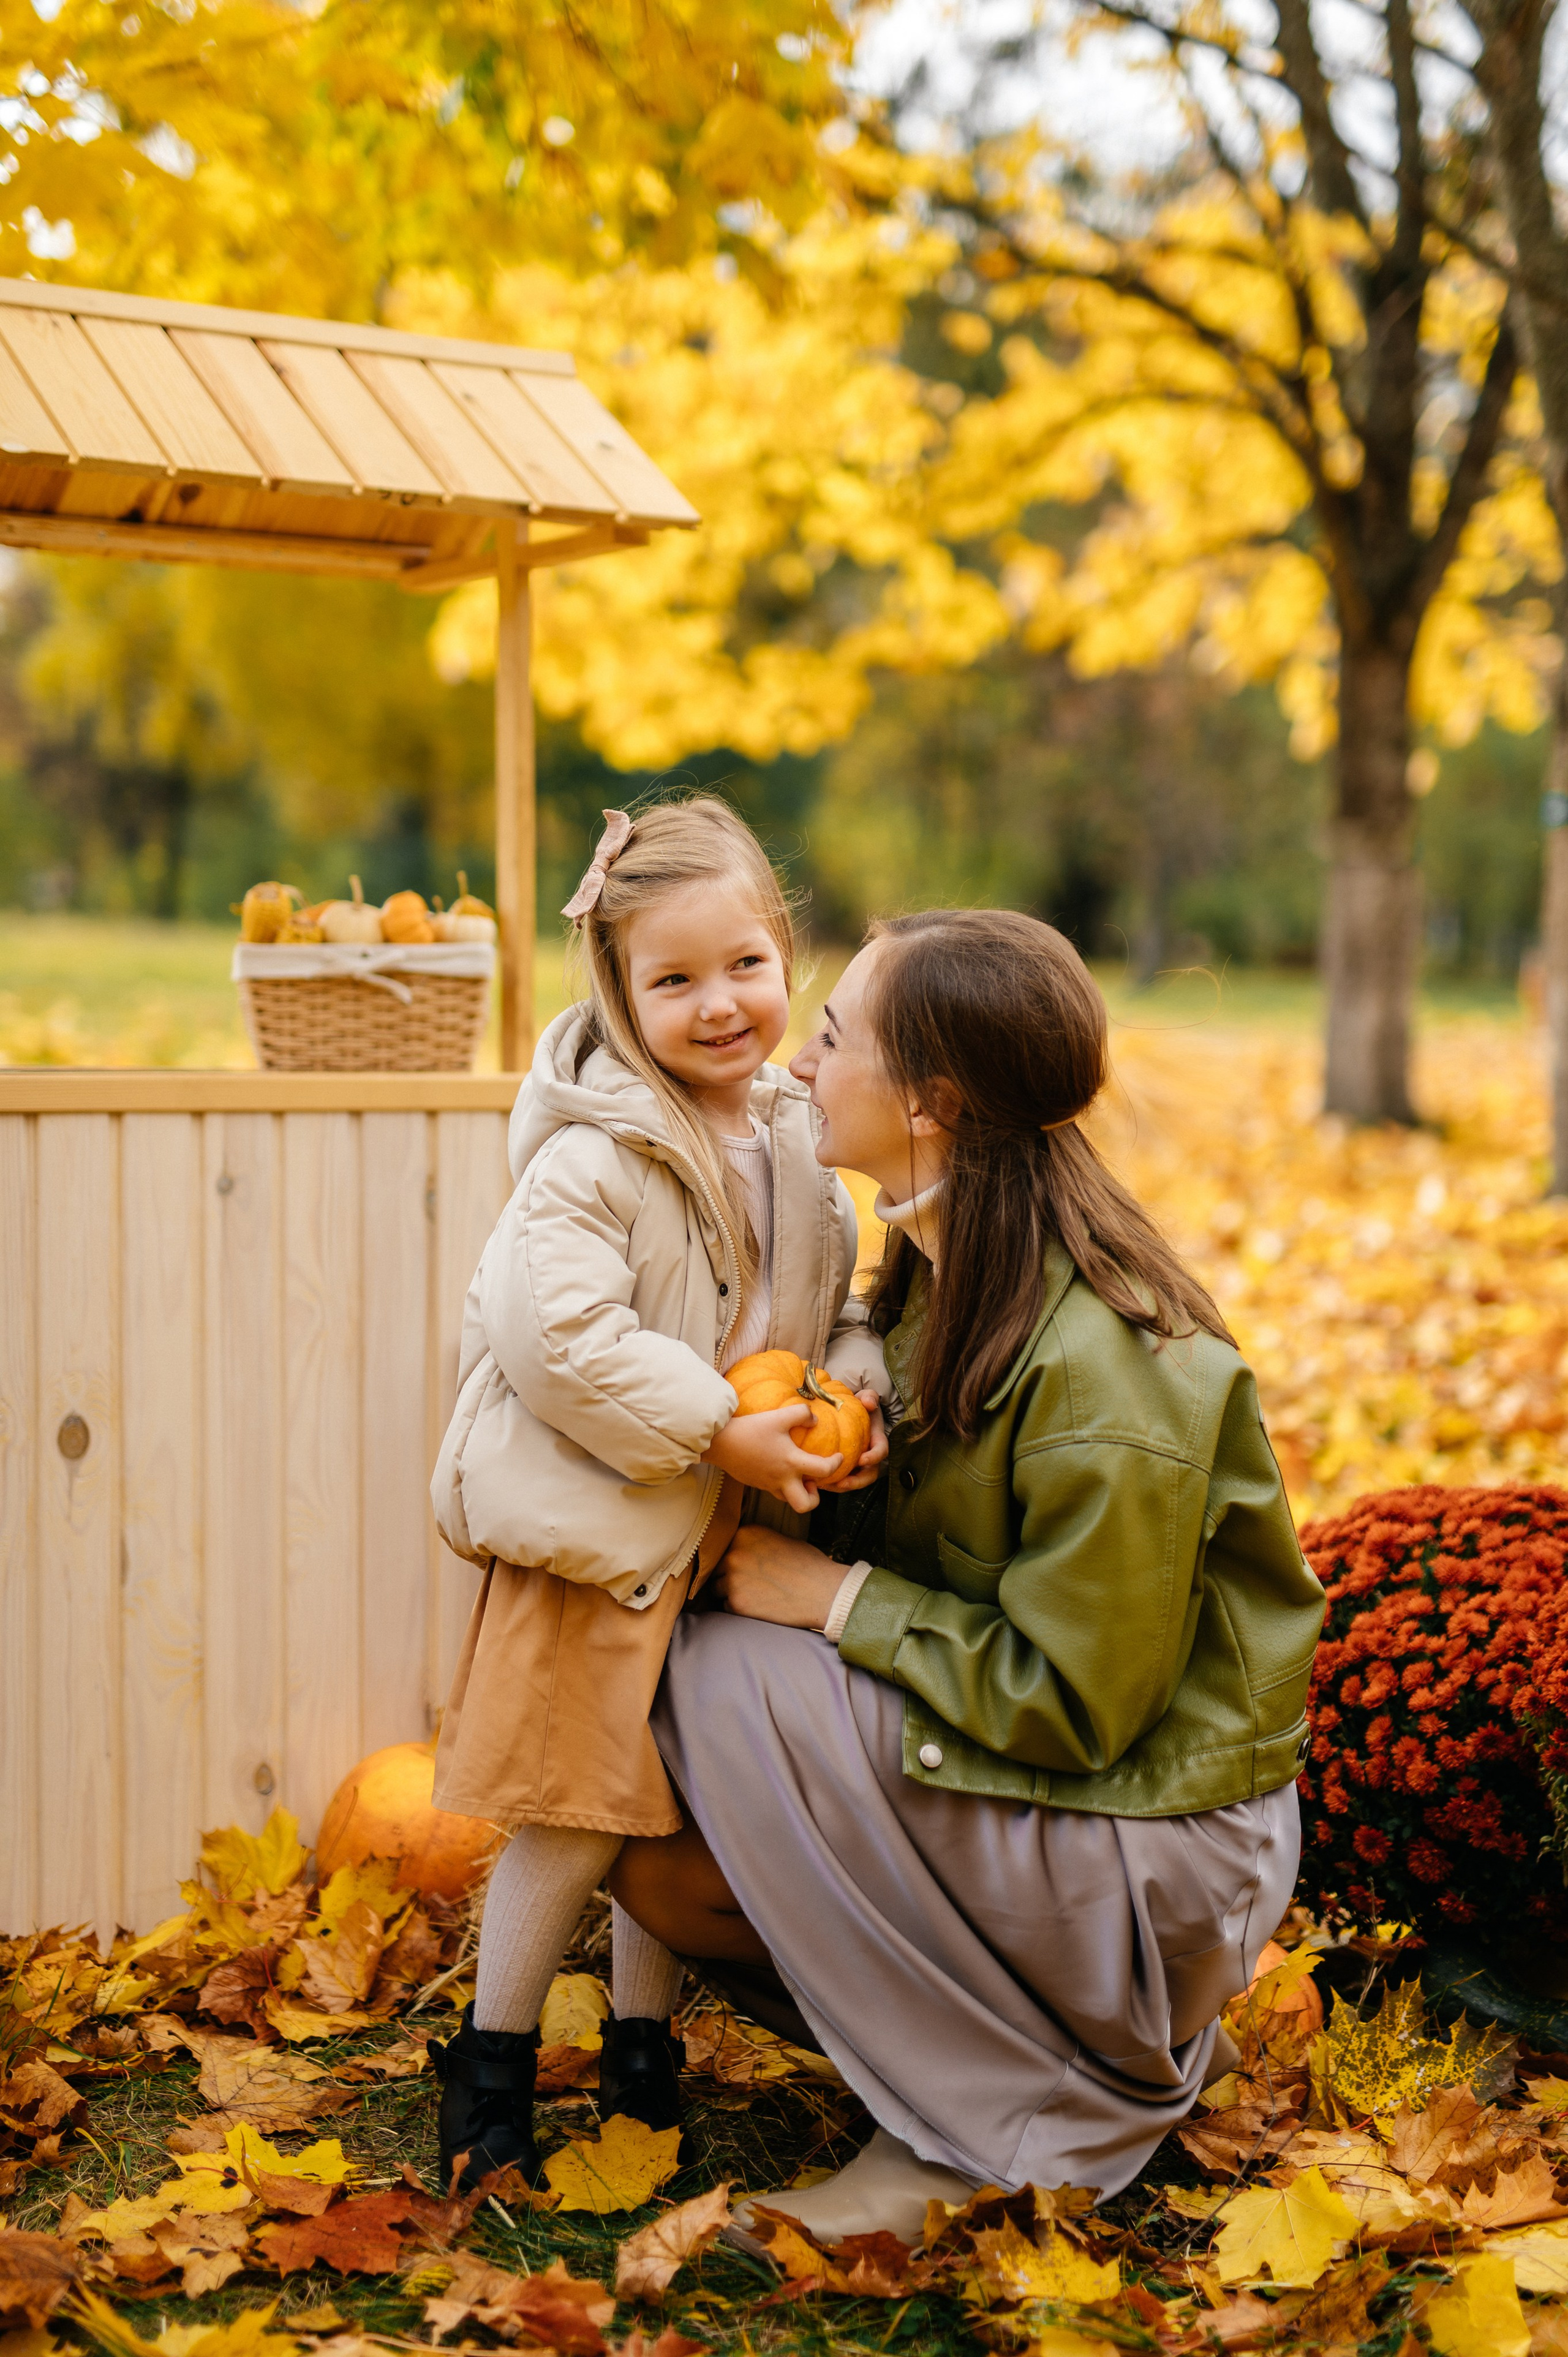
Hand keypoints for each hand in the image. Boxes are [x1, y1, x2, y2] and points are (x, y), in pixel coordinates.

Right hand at [702, 1403, 840, 1514]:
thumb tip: (815, 1420)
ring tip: (798, 1475)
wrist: (720, 1443)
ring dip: (799, 1492)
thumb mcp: (778, 1416)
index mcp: (791, 1463)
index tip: (839, 1457)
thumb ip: (801, 1414)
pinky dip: (784, 1485)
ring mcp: (768, 1485)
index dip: (836, 1465)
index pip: (823, 1471)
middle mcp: (782, 1479)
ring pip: (790, 1501)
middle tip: (814, 1481)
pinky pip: (776, 1491)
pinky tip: (780, 1467)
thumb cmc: (750, 1429)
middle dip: (815, 1498)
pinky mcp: (757, 1484)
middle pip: (805, 1505)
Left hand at [713, 1524, 843, 1628]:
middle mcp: (734, 1553)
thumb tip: (736, 1552)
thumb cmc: (808, 1566)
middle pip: (718, 1568)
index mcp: (745, 1533)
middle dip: (730, 1577)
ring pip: (718, 1588)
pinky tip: (760, 1606)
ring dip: (732, 1593)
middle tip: (752, 1585)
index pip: (724, 1548)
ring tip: (757, 1595)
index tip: (745, 1568)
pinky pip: (726, 1607)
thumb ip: (753, 1544)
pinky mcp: (737, 1604)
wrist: (824, 1592)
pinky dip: (739, 1610)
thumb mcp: (779, 1539)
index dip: (733, 1560)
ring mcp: (733, 1579)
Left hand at [816, 1393, 887, 1493]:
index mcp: (877, 1440)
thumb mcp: (866, 1398)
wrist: (852, 1412)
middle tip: (842, 1482)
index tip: (862, 1459)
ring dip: (841, 1486)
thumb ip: (869, 1397)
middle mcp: (870, 1456)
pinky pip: (841, 1479)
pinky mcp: (847, 1468)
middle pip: (869, 1475)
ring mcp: (859, 1465)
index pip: (881, 1451)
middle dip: (857, 1481)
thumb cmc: (860, 1406)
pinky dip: (831, 1482)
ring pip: (854, 1481)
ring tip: (826, 1485)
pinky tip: (816, 1481)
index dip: (873, 1457)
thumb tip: (869, 1403)